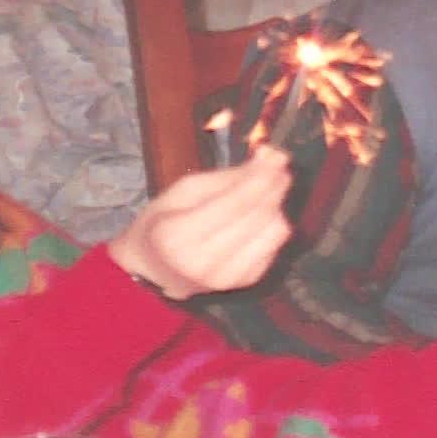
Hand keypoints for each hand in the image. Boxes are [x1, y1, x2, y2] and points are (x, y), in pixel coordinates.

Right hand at [108, 146, 292, 299]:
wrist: (158, 268)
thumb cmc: (167, 221)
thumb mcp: (185, 190)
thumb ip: (228, 177)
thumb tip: (271, 158)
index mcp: (177, 237)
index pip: (233, 204)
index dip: (260, 178)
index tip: (277, 156)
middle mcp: (203, 263)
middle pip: (256, 216)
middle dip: (274, 185)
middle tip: (279, 164)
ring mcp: (226, 278)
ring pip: (273, 232)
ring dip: (276, 204)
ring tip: (267, 188)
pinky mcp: (245, 281)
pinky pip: (274, 244)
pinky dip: (272, 224)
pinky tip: (259, 214)